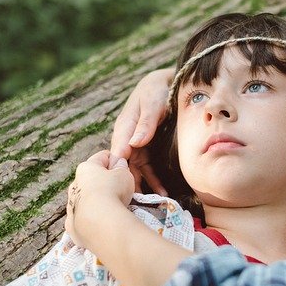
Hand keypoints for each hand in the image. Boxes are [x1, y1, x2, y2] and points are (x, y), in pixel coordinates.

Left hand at [65, 150, 134, 247]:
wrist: (99, 222)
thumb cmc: (113, 192)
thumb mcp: (124, 174)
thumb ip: (121, 167)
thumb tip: (119, 163)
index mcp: (86, 168)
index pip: (103, 157)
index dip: (115, 159)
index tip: (124, 166)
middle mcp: (74, 185)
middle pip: (92, 179)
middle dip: (105, 181)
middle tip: (122, 188)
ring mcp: (71, 205)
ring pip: (86, 198)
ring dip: (98, 200)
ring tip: (114, 206)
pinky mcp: (72, 224)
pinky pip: (84, 217)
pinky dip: (93, 217)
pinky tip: (104, 220)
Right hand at [110, 68, 172, 194]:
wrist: (167, 84)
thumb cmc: (156, 90)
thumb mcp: (152, 103)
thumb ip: (145, 122)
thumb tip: (135, 143)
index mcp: (124, 127)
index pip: (118, 152)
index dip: (120, 169)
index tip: (124, 186)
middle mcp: (127, 139)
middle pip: (125, 166)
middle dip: (130, 184)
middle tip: (139, 202)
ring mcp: (137, 145)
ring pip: (136, 170)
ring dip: (143, 186)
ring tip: (154, 202)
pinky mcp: (147, 149)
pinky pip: (147, 168)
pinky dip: (153, 180)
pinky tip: (162, 192)